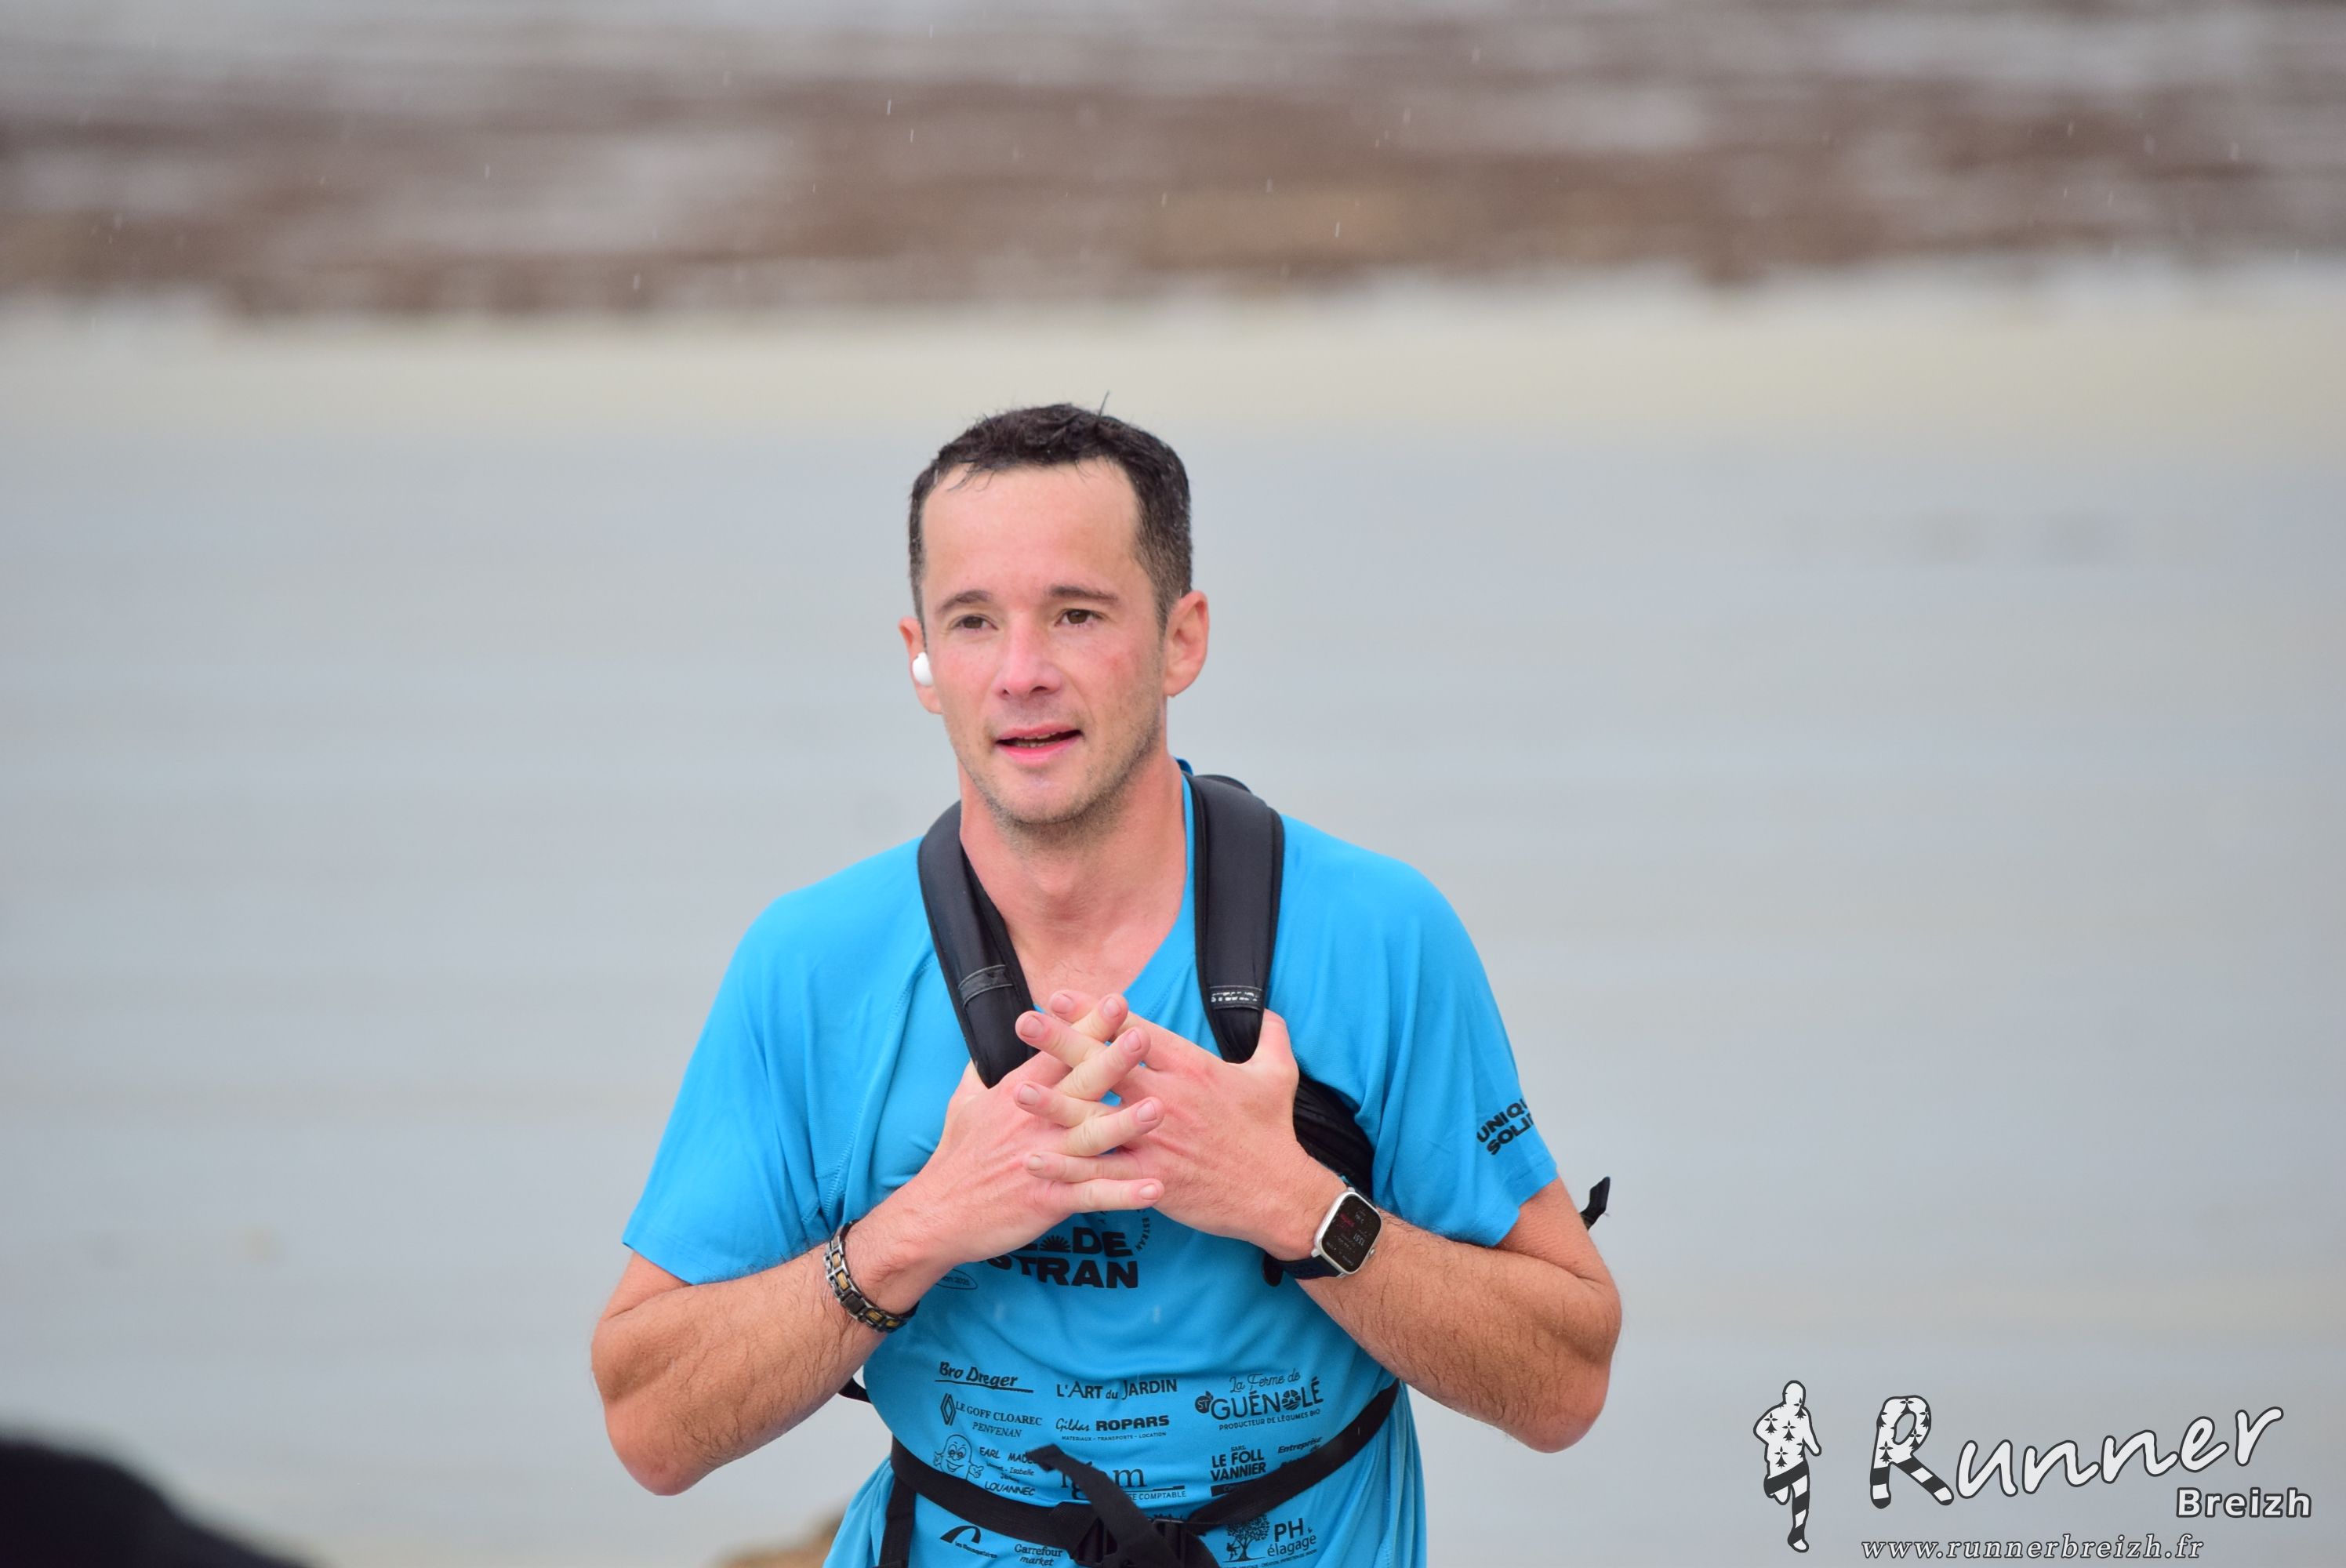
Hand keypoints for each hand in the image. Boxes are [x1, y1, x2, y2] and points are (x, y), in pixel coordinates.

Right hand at [890, 1011, 1159, 1272]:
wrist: (938, 1215)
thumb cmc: (957, 1157)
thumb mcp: (964, 1103)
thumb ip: (983, 1072)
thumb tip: (988, 1045)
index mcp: (1019, 1093)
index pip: (1057, 1052)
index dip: (1087, 1026)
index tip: (1117, 1001)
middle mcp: (1034, 1121)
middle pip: (1079, 1085)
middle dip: (1112, 1060)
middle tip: (1144, 1037)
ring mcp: (1042, 1160)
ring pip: (1091, 1138)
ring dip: (1126, 1124)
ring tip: (1160, 1110)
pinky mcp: (1047, 1198)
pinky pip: (1092, 1195)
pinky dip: (1124, 1194)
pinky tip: (1155, 1189)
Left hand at [1015, 1007, 1340, 1256]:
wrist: (1278, 1194)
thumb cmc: (1273, 1133)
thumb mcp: (1278, 1075)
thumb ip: (1271, 1036)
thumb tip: (1271, 1012)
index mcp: (1192, 1068)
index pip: (1135, 1031)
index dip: (1095, 1011)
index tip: (1060, 995)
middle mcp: (1169, 1099)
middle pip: (1106, 1065)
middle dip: (1062, 1042)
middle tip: (1023, 1022)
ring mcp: (1158, 1141)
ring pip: (1097, 1118)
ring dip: (1054, 1104)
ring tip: (1015, 1091)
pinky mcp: (1153, 1179)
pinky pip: (1101, 1173)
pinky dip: (1068, 1168)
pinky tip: (1036, 1160)